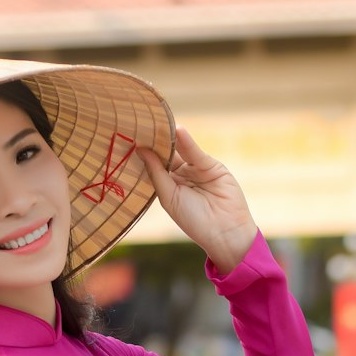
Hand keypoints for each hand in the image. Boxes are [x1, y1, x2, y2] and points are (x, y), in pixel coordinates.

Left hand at [138, 125, 258, 274]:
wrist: (224, 231)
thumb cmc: (193, 220)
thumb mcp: (169, 197)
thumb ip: (156, 172)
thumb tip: (141, 150)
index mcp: (168, 186)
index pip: (154, 165)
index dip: (145, 153)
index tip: (131, 138)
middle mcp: (181, 176)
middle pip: (167, 155)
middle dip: (156, 142)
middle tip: (141, 125)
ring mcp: (196, 170)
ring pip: (180, 151)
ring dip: (170, 139)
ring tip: (156, 124)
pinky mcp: (211, 166)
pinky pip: (196, 152)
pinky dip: (187, 142)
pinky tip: (178, 131)